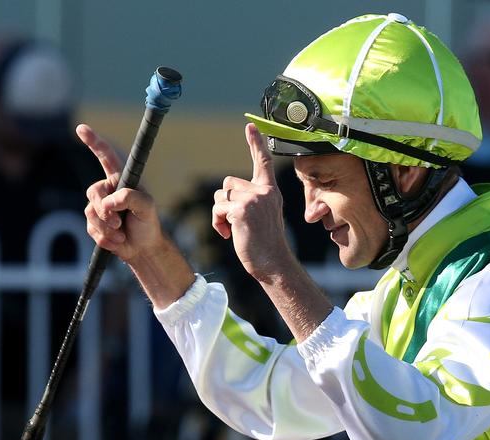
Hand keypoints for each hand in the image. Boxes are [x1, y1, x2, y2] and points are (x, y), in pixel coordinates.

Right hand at [77, 123, 164, 264]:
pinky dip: (105, 238)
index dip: (94, 142)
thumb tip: (111, 201)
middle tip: (118, 222)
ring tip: (121, 233)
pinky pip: (91, 228)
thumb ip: (131, 198)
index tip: (81, 128)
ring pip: (90, 212)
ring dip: (107, 227)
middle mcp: (107, 190)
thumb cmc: (148, 223)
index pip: (106, 157)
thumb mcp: (147, 207)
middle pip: (93, 192)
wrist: (143, 249)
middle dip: (105, 210)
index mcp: (120, 179)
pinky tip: (118, 241)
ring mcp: (99, 207)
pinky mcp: (95, 224)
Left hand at [212, 123, 294, 281]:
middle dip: (225, 201)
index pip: (263, 162)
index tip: (250, 125)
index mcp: (270, 191)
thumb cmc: (265, 244)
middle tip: (234, 222)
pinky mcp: (240, 209)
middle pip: (229, 182)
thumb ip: (251, 200)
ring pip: (220, 195)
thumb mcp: (262, 216)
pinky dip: (217, 222)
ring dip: (220, 213)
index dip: (256, 143)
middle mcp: (263, 191)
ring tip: (232, 229)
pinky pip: (217, 208)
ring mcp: (252, 199)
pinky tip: (227, 234)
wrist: (272, 263)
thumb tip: (226, 194)